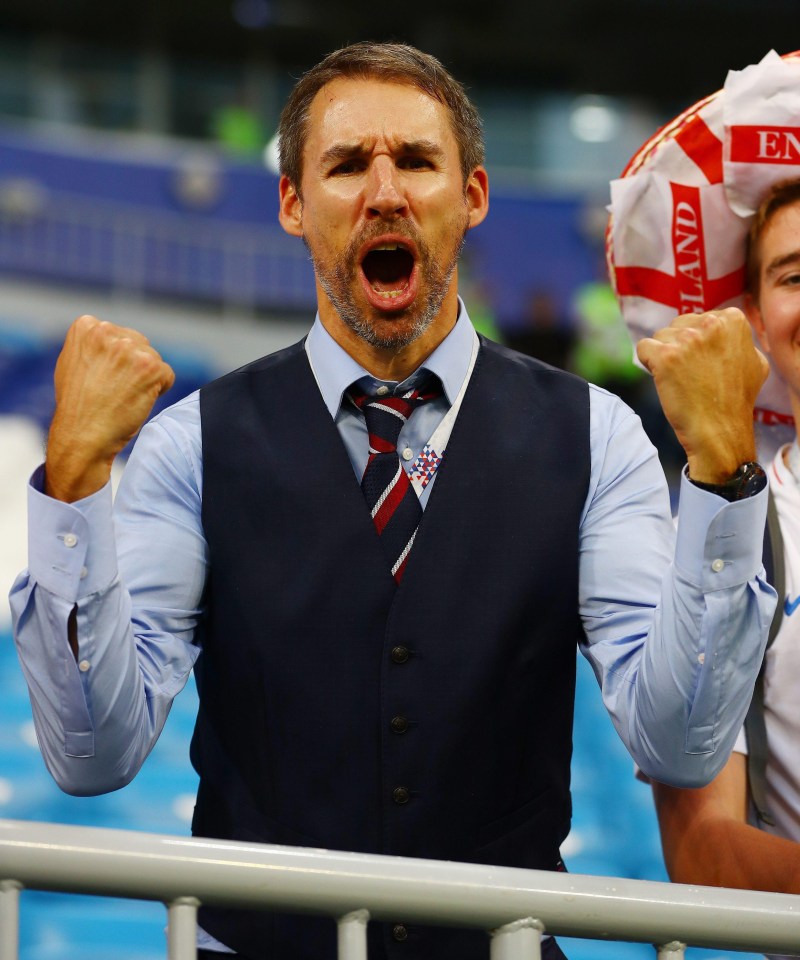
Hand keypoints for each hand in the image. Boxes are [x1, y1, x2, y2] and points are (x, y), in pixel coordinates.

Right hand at [45, 315, 174, 501]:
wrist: (82, 436)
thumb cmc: (78, 406)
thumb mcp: (73, 362)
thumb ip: (94, 345)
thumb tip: (116, 338)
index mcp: (87, 326)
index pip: (119, 335)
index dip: (117, 360)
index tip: (103, 378)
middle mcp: (107, 331)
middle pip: (139, 344)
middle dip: (134, 367)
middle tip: (115, 391)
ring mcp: (129, 348)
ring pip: (154, 359)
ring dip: (146, 379)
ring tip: (123, 397)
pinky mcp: (150, 367)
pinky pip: (167, 375)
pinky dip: (159, 390)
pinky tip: (137, 401)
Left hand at [636, 308, 768, 483]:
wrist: (721, 431)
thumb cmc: (736, 400)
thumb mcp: (754, 362)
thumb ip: (737, 339)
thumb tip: (721, 326)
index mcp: (733, 320)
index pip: (698, 319)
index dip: (696, 343)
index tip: (703, 364)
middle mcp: (711, 324)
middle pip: (678, 326)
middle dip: (679, 347)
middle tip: (691, 375)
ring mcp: (687, 339)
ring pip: (660, 337)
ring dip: (664, 357)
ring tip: (681, 380)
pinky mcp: (665, 356)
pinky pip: (643, 348)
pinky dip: (648, 362)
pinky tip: (662, 378)